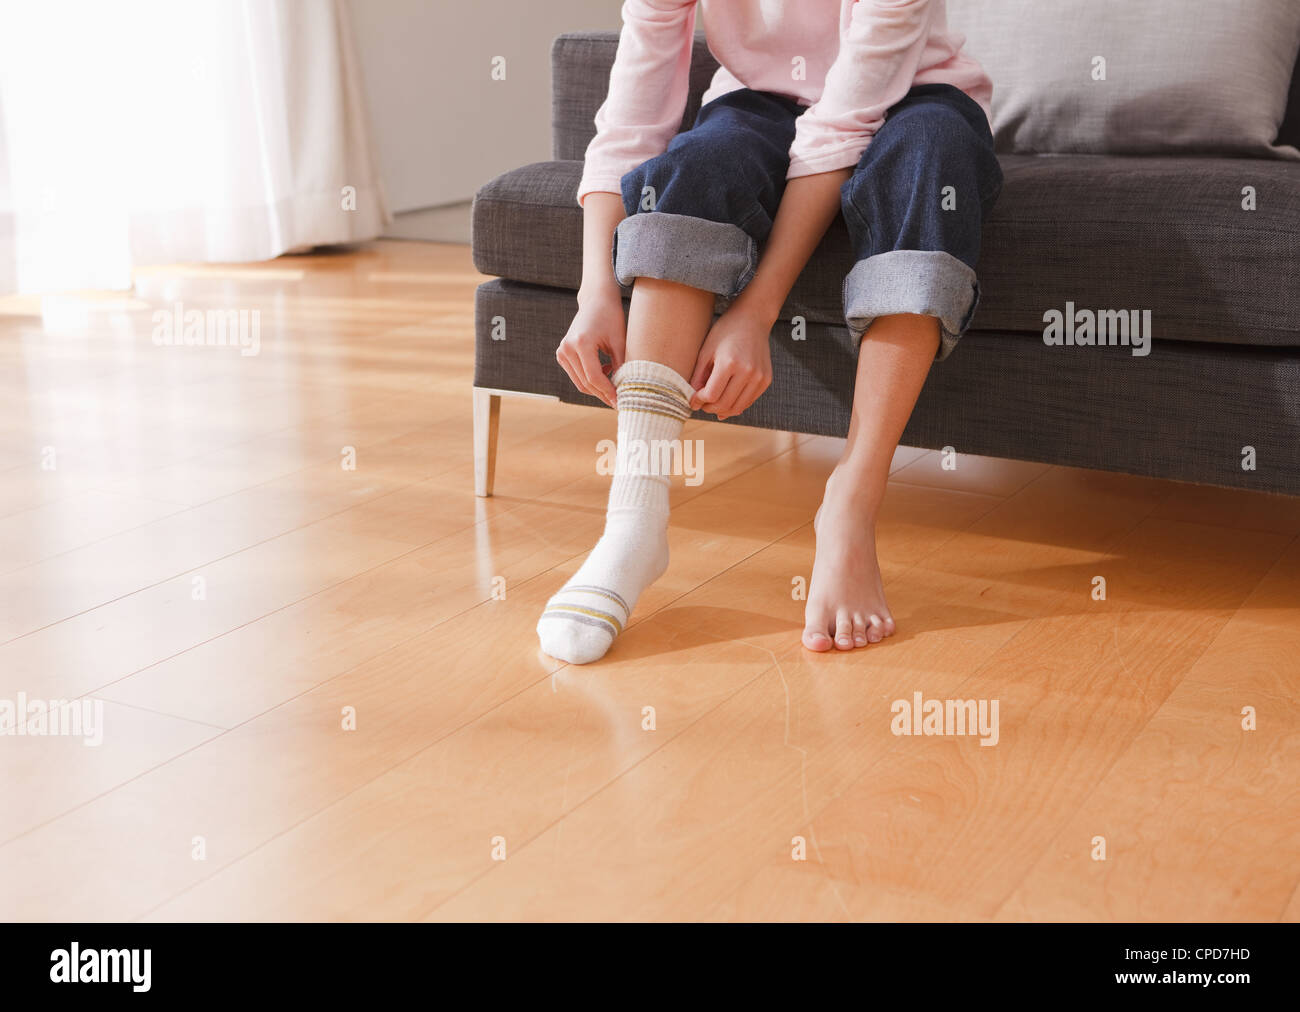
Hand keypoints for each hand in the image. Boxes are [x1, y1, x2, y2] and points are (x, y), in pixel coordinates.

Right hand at [556, 291, 625, 407]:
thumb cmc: (611, 318)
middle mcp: (567, 348)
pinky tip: (605, 371)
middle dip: (603, 394)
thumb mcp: (620, 342)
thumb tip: (624, 391)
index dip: (608, 391)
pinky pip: (577, 375)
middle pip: (585, 383)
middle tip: (619, 401)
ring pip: (580, 383)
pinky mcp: (562, 354)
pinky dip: (590, 379)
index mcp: (581, 343)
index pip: (594, 377)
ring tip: (615, 386)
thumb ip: (621, 366)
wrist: (596, 301)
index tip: (621, 401)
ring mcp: (562, 352)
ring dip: (597, 389)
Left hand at [689, 304, 773, 419]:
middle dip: (709, 408)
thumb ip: (698, 376)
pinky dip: (736, 405)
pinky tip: (726, 401)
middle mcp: (747, 372)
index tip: (693, 400)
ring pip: (737, 407)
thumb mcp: (706, 351)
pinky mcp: (766, 380)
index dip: (699, 401)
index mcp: (729, 363)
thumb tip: (693, 400)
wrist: (753, 319)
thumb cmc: (725, 332)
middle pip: (724, 404)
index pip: (711, 395)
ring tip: (712, 405)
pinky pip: (748, 401)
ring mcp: (759, 377)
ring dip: (722, 410)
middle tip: (701, 404)